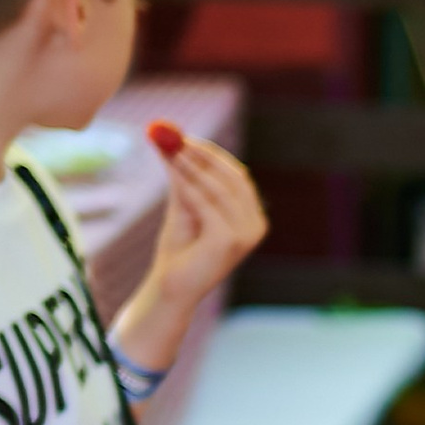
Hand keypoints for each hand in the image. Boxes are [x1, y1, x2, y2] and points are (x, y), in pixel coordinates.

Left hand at [116, 134, 263, 374]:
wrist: (171, 288)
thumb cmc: (179, 250)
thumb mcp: (183, 204)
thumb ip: (182, 175)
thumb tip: (169, 137)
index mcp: (251, 217)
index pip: (235, 175)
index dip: (211, 153)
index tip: (183, 136)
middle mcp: (255, 225)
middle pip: (232, 176)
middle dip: (202, 153)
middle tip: (175, 136)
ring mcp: (246, 234)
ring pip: (219, 187)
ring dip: (192, 165)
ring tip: (168, 149)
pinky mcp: (228, 240)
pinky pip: (207, 203)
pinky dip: (188, 184)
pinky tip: (172, 170)